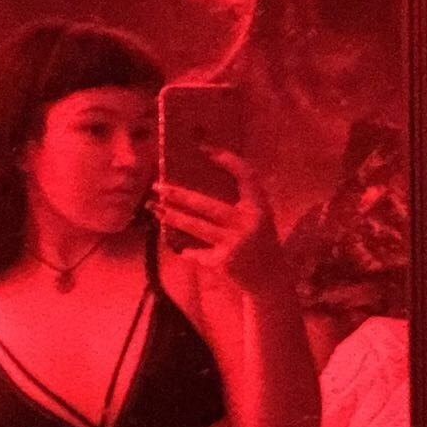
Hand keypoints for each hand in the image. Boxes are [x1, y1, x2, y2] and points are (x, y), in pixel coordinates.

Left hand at [150, 151, 282, 294]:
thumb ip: (241, 200)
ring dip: (173, 217)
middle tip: (158, 186)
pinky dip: (188, 250)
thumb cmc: (259, 240)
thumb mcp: (259, 216)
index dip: (228, 160)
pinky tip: (179, 247)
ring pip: (197, 227)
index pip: (246, 175)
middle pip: (208, 205)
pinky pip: (198, 252)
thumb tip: (203, 178)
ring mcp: (234, 244)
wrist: (270, 277)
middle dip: (180, 195)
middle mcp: (247, 223)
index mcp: (259, 207)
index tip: (205, 149)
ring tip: (155, 209)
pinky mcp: (223, 262)